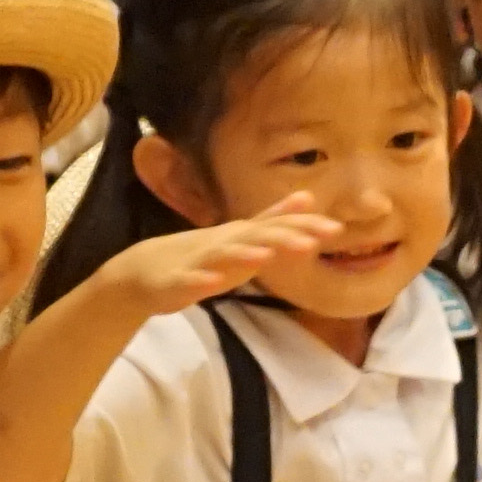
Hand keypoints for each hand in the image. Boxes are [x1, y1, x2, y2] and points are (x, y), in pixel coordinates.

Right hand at [97, 201, 331, 318]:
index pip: (276, 228)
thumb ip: (274, 220)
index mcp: (240, 237)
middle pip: (255, 238)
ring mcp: (199, 261)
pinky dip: (201, 281)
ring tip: (266, 254)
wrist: (145, 271)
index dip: (303, 228)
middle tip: (313, 240)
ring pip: (223, 256)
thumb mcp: (243, 238)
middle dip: (283, 238)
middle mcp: (223, 244)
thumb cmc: (202, 255)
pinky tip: (213, 283)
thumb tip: (308, 198)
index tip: (336, 229)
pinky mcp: (176, 281)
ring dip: (244, 254)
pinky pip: (189, 282)